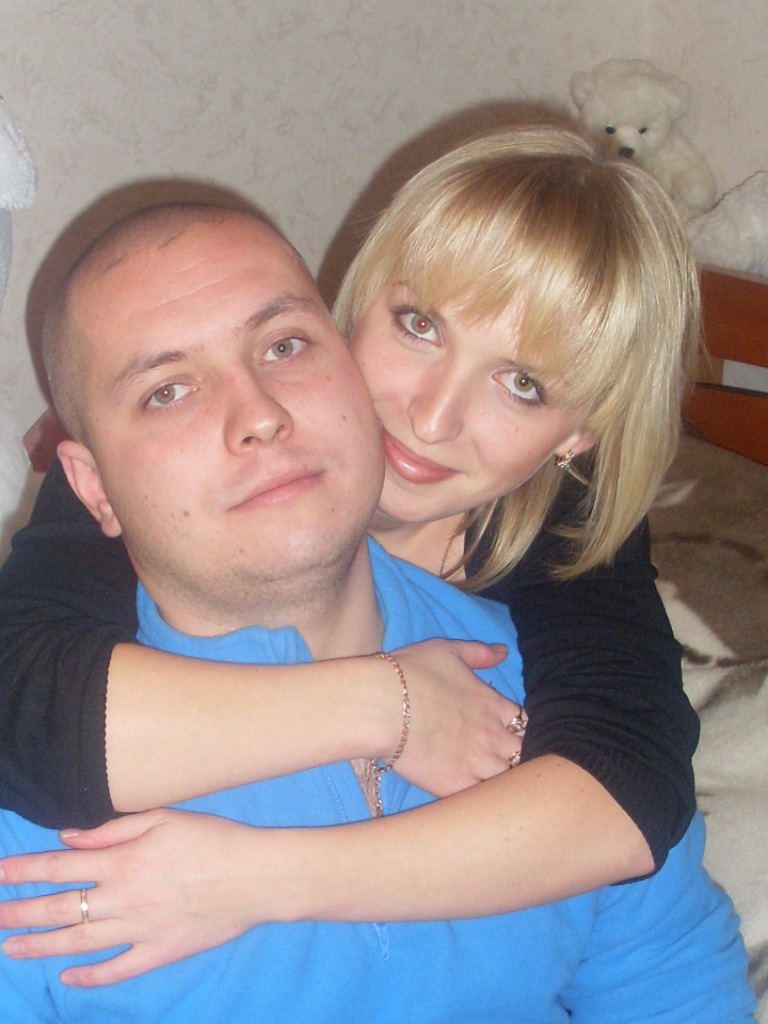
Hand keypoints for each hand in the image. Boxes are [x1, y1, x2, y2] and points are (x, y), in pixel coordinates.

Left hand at [0, 809, 273, 985]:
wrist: (255, 876)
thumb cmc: (212, 839)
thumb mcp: (163, 818)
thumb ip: (113, 829)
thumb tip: (69, 837)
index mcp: (123, 862)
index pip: (60, 867)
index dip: (24, 871)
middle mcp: (123, 899)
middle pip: (59, 909)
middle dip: (19, 913)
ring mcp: (139, 931)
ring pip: (78, 943)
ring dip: (41, 947)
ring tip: (11, 948)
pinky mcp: (159, 953)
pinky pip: (117, 970)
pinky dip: (90, 976)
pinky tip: (69, 978)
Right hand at [383, 638, 524, 795]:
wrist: (380, 706)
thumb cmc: (410, 673)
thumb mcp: (447, 650)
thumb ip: (479, 653)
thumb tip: (504, 652)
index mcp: (494, 705)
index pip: (528, 723)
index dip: (523, 729)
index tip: (512, 732)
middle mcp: (493, 736)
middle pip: (524, 753)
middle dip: (519, 756)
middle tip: (504, 759)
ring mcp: (478, 764)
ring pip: (511, 780)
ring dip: (506, 780)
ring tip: (493, 781)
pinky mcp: (457, 787)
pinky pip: (484, 800)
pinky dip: (485, 800)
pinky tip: (476, 799)